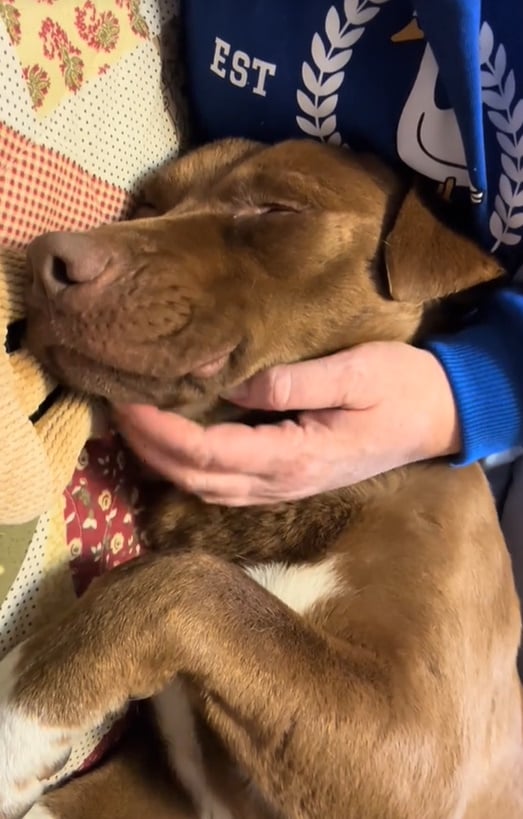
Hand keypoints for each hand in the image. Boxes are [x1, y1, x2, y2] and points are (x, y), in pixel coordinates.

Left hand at [113, 342, 460, 505]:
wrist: (440, 417)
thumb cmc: (403, 388)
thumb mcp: (355, 374)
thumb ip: (291, 382)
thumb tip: (227, 380)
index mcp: (293, 458)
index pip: (205, 453)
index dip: (159, 429)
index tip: (127, 395)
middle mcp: (280, 483)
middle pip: (194, 477)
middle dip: (147, 445)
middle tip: (115, 403)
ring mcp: (283, 486)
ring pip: (204, 486)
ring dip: (163, 458)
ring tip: (134, 421)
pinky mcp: (286, 478)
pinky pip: (223, 482)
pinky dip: (188, 464)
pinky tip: (175, 439)